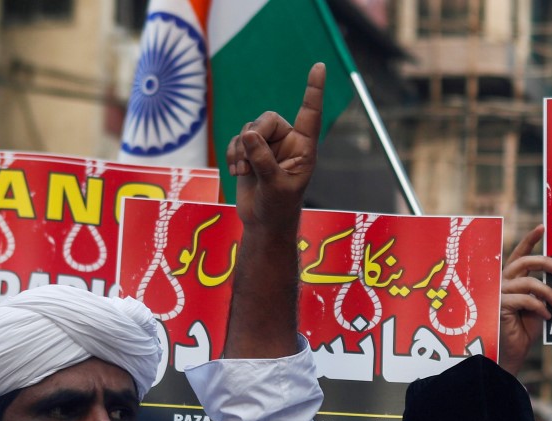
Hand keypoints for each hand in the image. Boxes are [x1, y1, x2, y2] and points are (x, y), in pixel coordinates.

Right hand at [226, 63, 323, 230]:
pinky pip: (236, 139)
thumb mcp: (275, 185)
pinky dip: (232, 154)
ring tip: (242, 172)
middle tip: (247, 162)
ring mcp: (268, 146)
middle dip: (253, 136)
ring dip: (240, 150)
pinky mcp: (250, 152)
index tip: (319, 66)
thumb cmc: (278, 208)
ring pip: (249, 129)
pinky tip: (235, 171)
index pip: (310, 114)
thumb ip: (263, 160)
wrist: (263, 223)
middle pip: (267, 119)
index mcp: (304, 148)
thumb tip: (249, 133)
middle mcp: (288, 142)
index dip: (314, 90)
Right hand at [498, 225, 551, 373]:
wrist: (512, 353)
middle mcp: (502, 282)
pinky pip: (525, 300)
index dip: (530, 240)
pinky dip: (540, 307)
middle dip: (546, 262)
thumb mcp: (538, 306)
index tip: (542, 227)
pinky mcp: (499, 306)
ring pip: (528, 282)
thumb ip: (543, 290)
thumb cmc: (524, 330)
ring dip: (549, 293)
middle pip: (524, 262)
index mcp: (511, 279)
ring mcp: (498, 293)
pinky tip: (548, 316)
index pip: (519, 254)